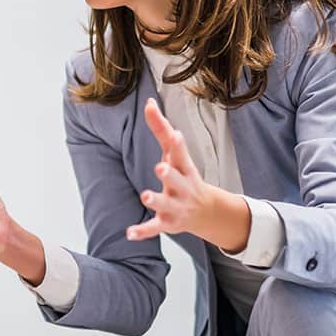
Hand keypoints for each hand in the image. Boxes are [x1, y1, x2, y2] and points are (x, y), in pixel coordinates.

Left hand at [126, 98, 247, 251]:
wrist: (206, 212)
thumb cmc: (185, 176)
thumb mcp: (176, 154)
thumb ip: (160, 129)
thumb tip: (148, 102)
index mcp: (184, 168)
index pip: (181, 154)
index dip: (178, 144)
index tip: (175, 134)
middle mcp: (182, 187)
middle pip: (177, 180)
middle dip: (169, 174)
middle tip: (160, 167)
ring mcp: (176, 206)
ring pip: (165, 203)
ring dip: (156, 200)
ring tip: (145, 195)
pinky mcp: (167, 223)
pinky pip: (154, 228)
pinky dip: (142, 232)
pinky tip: (129, 233)